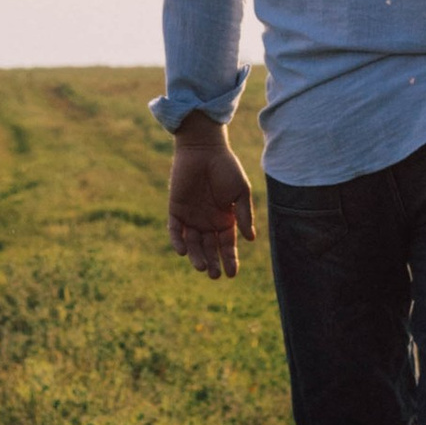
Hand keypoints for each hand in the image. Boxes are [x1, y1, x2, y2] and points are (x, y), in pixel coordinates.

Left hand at [167, 120, 255, 278]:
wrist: (203, 149)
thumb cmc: (226, 168)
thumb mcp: (240, 191)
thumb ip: (244, 214)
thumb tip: (250, 239)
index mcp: (224, 219)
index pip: (226, 245)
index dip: (230, 259)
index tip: (232, 274)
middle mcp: (207, 222)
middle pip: (209, 249)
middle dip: (213, 263)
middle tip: (215, 275)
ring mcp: (191, 217)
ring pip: (192, 244)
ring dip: (196, 256)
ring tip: (202, 267)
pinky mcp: (176, 210)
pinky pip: (175, 230)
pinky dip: (177, 241)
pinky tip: (182, 251)